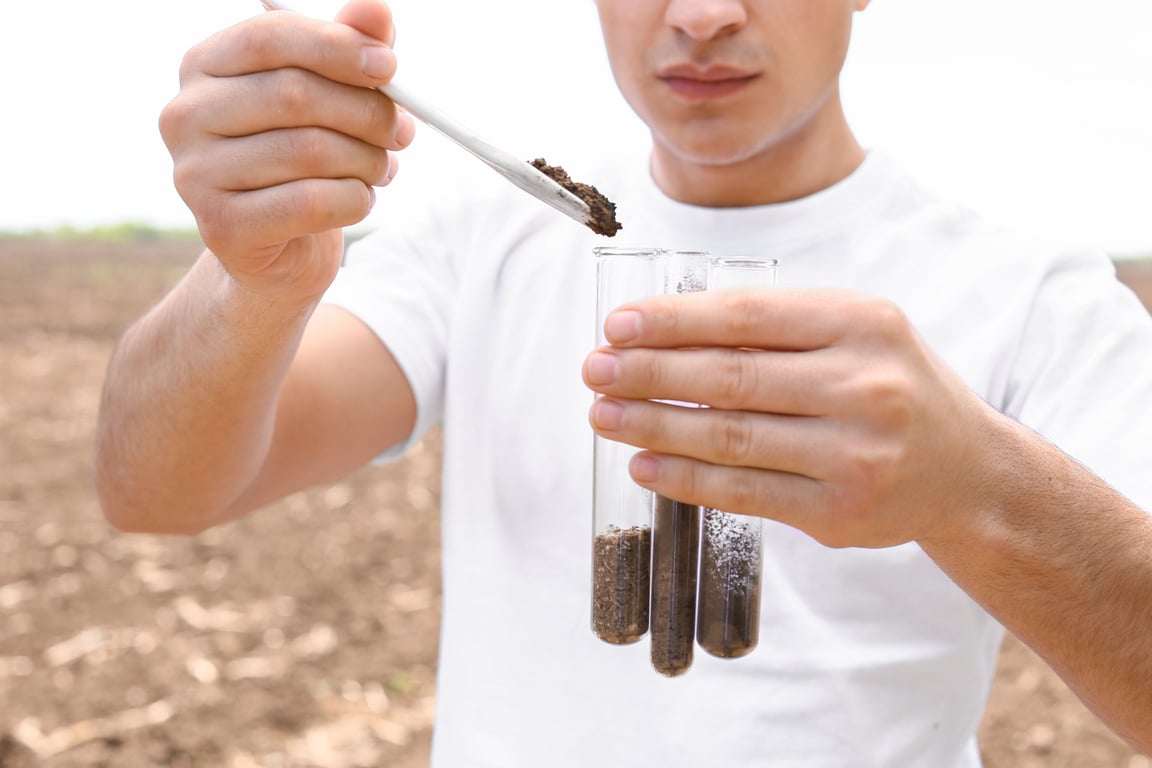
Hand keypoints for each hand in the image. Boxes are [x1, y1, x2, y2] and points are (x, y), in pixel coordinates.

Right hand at [159, 0, 414, 305]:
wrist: (279, 250)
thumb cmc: (302, 162)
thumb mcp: (327, 98)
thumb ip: (347, 49)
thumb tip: (378, 12)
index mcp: (204, 66)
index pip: (271, 37)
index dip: (338, 47)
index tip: (390, 66)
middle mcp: (185, 115)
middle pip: (294, 95)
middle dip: (365, 112)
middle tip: (403, 130)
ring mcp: (195, 174)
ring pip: (308, 152)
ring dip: (366, 161)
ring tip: (382, 168)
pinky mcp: (222, 227)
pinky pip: (310, 203)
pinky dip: (354, 199)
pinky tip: (360, 199)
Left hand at [582, 289, 996, 548]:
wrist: (968, 473)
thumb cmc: (893, 388)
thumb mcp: (857, 333)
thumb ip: (779, 326)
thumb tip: (665, 331)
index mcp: (862, 324)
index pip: (748, 316)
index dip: (674, 320)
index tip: (618, 325)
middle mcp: (864, 386)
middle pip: (731, 377)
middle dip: (649, 372)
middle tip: (594, 371)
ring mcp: (855, 455)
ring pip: (730, 436)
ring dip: (654, 425)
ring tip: (604, 416)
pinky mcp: (841, 513)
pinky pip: (745, 492)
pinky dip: (687, 479)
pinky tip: (646, 465)